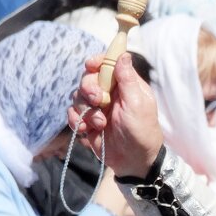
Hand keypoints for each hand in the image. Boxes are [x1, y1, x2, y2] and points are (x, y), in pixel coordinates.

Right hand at [69, 53, 163, 178]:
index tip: (91, 64)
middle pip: (88, 78)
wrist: (134, 161)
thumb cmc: (142, 131)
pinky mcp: (88, 122)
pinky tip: (86, 129)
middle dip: (89, 88)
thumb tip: (123, 55)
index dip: (98, 61)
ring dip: (85, 108)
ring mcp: (97, 108)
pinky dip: (76, 119)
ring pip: (78, 96)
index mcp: (124, 85)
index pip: (108, 64)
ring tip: (99, 123)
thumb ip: (127, 80)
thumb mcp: (138, 104)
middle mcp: (109, 93)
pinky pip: (73, 113)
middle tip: (97, 100)